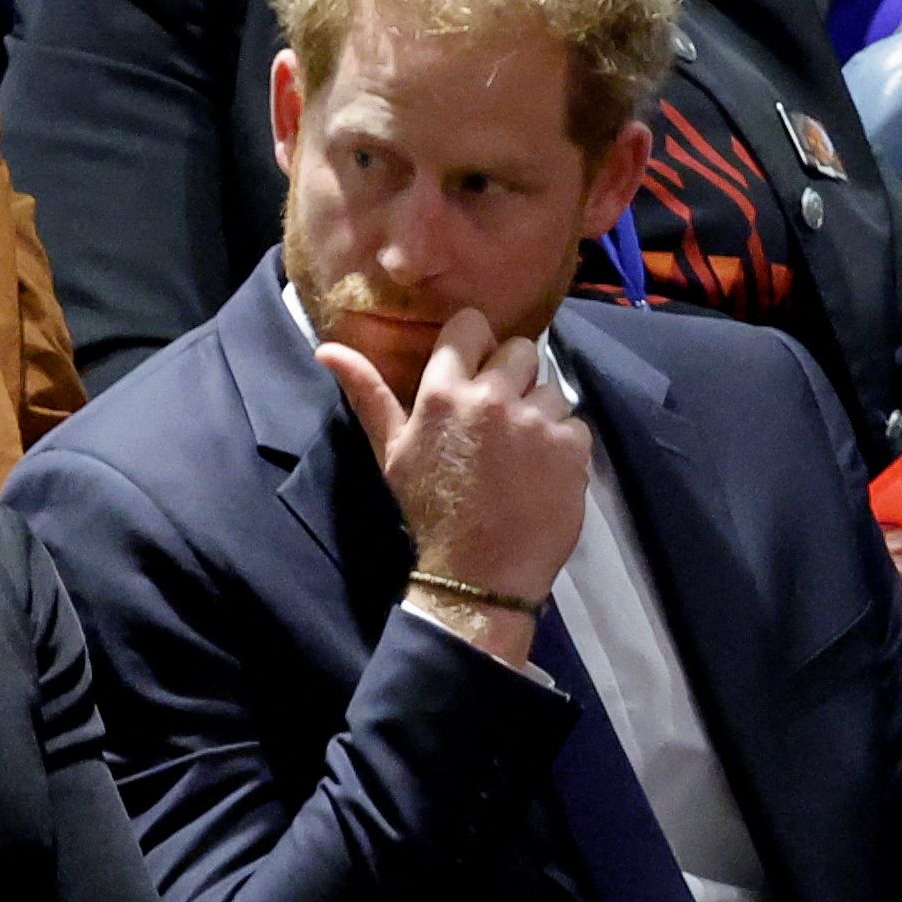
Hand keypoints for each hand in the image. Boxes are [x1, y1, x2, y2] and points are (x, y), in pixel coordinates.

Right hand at [318, 309, 588, 658]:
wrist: (478, 576)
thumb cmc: (430, 511)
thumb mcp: (391, 452)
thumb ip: (367, 393)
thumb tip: (326, 348)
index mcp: (443, 392)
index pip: (471, 325)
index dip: (475, 344)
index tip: (474, 370)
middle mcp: (492, 397)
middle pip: (520, 349)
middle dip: (512, 375)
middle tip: (499, 417)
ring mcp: (536, 420)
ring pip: (551, 388)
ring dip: (539, 412)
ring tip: (520, 451)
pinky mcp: (571, 447)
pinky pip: (574, 424)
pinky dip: (562, 445)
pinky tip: (541, 472)